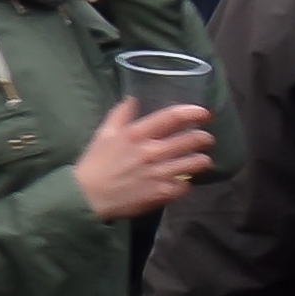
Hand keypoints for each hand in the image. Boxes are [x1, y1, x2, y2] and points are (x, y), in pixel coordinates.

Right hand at [71, 99, 214, 219]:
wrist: (88, 196)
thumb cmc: (95, 163)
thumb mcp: (103, 134)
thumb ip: (120, 115)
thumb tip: (133, 99)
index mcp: (136, 134)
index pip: (171, 117)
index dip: (193, 113)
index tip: (204, 113)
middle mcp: (151, 152)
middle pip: (191, 140)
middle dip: (204, 138)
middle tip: (206, 139)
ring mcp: (159, 173)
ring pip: (195, 163)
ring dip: (201, 160)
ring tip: (201, 160)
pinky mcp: (163, 193)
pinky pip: (186, 185)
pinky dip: (187, 183)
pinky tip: (183, 181)